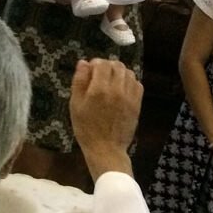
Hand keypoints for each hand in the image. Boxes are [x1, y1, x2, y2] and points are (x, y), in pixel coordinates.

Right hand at [70, 58, 142, 177]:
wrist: (106, 149)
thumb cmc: (86, 128)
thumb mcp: (75, 105)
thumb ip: (79, 82)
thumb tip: (83, 63)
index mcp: (99, 89)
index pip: (102, 64)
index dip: (95, 63)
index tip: (90, 70)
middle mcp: (117, 89)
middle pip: (116, 65)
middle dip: (107, 66)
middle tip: (100, 75)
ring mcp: (129, 96)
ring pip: (129, 72)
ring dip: (119, 72)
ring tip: (111, 81)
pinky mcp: (137, 104)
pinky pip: (137, 84)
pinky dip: (130, 81)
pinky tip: (122, 88)